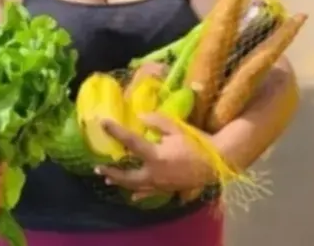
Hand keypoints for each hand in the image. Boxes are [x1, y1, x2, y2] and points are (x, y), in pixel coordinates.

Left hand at [96, 114, 212, 200]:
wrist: (216, 162)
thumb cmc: (196, 143)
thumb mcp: (176, 128)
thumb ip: (156, 122)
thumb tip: (140, 117)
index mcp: (156, 155)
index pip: (130, 142)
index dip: (116, 131)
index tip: (103, 123)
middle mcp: (154, 173)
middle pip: (127, 176)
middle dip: (112, 172)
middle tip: (98, 167)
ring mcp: (160, 184)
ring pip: (135, 186)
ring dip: (121, 182)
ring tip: (107, 179)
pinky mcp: (167, 189)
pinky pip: (150, 193)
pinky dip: (139, 193)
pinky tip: (133, 196)